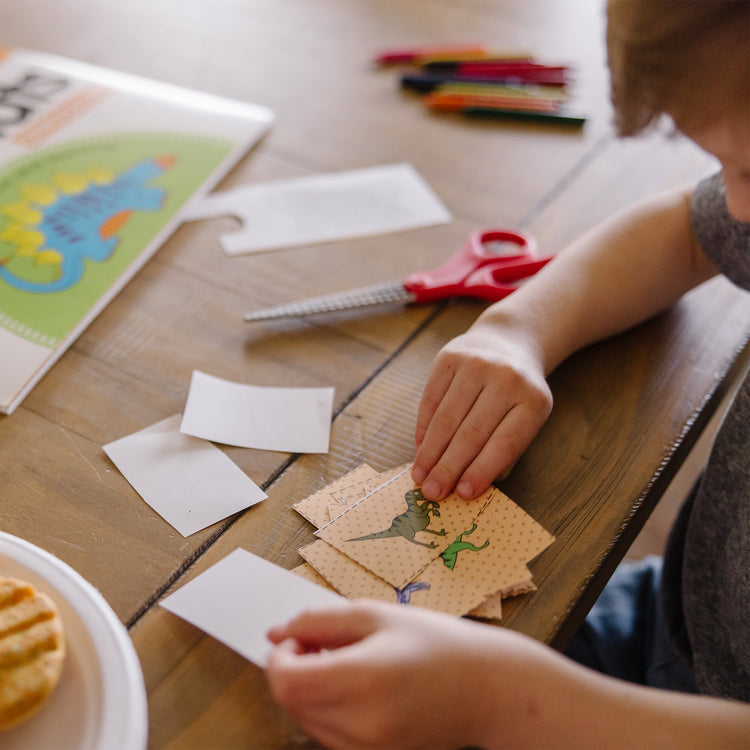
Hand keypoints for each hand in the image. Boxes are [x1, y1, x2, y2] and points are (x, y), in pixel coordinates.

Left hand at [265, 600, 540, 749]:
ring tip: (346, 663)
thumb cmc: (438, 643)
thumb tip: (276, 634)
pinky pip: (329, 735)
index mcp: (363, 680)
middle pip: (292, 703)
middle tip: (322, 644)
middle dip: (293, 670)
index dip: (279, 658)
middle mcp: (361, 725)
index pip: (287, 683)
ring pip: (307, 722)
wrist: (488, 690)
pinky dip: (328, 710)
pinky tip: (356, 687)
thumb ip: (320, 621)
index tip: (297, 639)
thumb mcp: (377, 614)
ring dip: (310, 691)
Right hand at [411, 314, 551, 499]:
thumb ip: (505, 452)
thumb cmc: (516, 394)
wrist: (507, 342)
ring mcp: (476, 364)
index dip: (481, 470)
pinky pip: (431, 399)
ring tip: (419, 476)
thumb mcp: (526, 419)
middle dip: (449, 467)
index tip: (462, 494)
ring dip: (430, 452)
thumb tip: (470, 485)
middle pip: (472, 433)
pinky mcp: (449, 357)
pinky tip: (419, 449)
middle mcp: (506, 379)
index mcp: (533, 401)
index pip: (504, 443)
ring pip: (447, 418)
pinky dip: (423, 428)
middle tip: (432, 493)